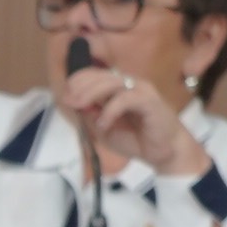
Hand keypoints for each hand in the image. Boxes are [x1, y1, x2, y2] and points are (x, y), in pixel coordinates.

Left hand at [57, 58, 209, 179]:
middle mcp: (129, 84)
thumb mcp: (103, 130)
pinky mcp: (150, 101)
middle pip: (101, 76)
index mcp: (117, 89)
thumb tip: (75, 103)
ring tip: (80, 108)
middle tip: (69, 101)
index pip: (94, 75)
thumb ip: (90, 116)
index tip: (65, 97)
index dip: (77, 82)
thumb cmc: (134, 139)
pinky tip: (103, 124)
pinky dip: (111, 110)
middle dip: (81, 86)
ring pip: (113, 82)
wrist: (161, 152)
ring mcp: (140, 90)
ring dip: (92, 93)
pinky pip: (127, 98)